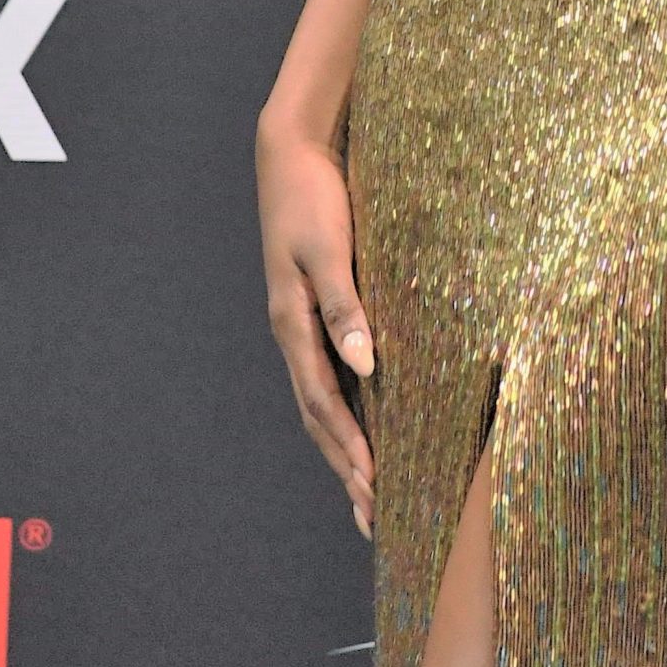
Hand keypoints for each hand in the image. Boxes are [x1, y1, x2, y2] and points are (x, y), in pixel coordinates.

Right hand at [257, 117, 376, 537]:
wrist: (293, 149)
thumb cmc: (312, 196)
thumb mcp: (327, 249)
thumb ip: (345, 305)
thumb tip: (367, 364)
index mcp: (292, 324)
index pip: (324, 405)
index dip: (349, 450)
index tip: (374, 490)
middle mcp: (293, 332)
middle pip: (319, 416)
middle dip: (345, 467)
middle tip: (374, 517)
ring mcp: (300, 321)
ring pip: (322, 400)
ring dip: (342, 446)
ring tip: (366, 489)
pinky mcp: (314, 304)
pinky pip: (329, 371)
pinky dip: (346, 407)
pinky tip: (365, 420)